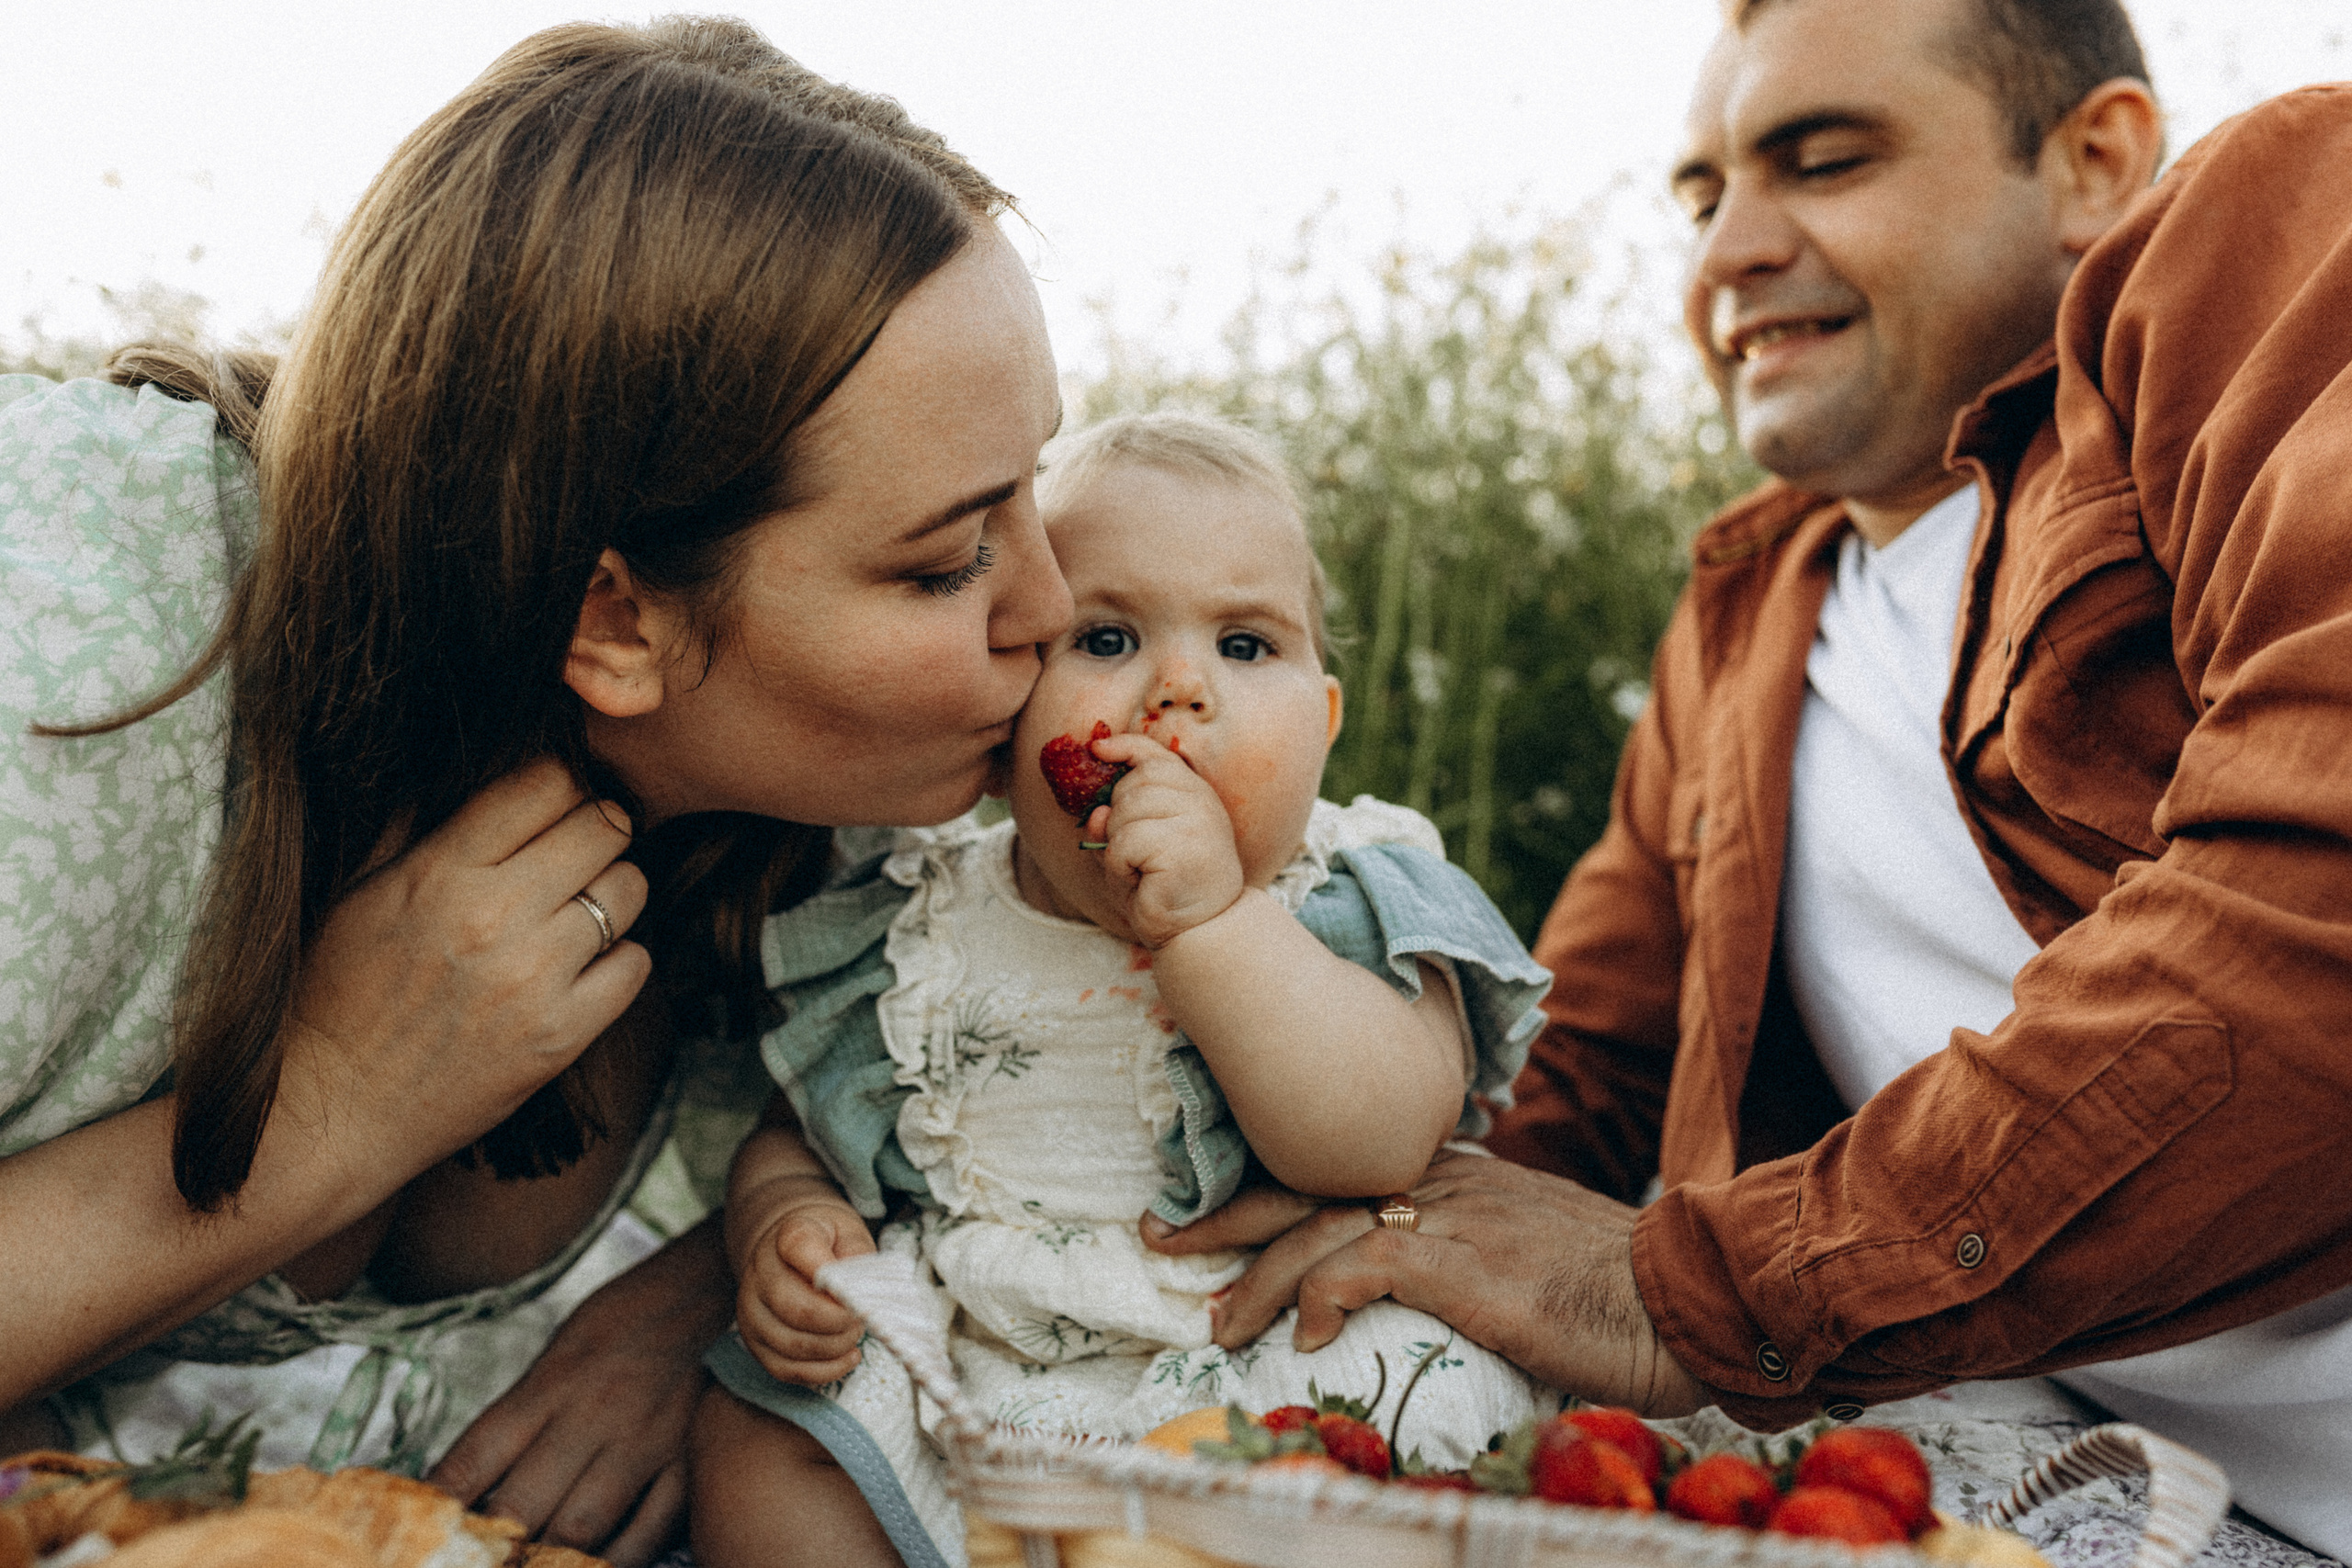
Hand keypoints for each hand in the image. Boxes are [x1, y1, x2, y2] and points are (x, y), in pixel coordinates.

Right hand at [284, 759, 650, 1171]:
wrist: (333, 1111)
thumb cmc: (337, 996)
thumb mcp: (356, 893)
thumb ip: (417, 825)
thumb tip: (471, 766)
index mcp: (439, 872)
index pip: (546, 781)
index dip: (560, 784)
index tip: (554, 803)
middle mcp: (494, 918)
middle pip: (603, 826)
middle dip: (597, 829)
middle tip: (577, 853)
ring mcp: (533, 979)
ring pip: (629, 890)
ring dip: (613, 892)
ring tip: (577, 910)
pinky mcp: (561, 1037)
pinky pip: (637, 964)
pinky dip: (620, 959)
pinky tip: (583, 966)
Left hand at [429, 1219, 729, 1567]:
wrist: (714, 1284)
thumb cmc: (628, 1319)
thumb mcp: (561, 1351)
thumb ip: (524, 1417)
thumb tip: (474, 1485)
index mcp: (550, 1384)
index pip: (473, 1459)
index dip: (437, 1508)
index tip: (418, 1534)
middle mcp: (592, 1416)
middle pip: (521, 1505)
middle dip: (491, 1546)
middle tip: (472, 1559)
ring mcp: (645, 1442)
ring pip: (581, 1528)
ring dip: (547, 1560)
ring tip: (529, 1566)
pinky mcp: (690, 1461)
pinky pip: (649, 1531)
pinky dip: (618, 1560)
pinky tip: (593, 1566)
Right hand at [737, 1192, 876, 1386]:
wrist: (789, 1253)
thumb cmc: (828, 1244)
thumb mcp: (850, 1233)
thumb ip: (858, 1255)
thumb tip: (860, 1291)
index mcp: (788, 1237)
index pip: (801, 1248)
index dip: (833, 1275)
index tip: (857, 1288)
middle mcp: (760, 1273)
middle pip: (798, 1309)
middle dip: (840, 1322)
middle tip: (861, 1318)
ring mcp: (752, 1311)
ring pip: (793, 1345)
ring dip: (835, 1347)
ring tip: (854, 1333)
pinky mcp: (754, 1342)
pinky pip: (788, 1370)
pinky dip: (824, 1371)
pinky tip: (847, 1356)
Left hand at [1084, 732, 1243, 947]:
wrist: (1200, 931)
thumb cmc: (1166, 889)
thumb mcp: (1133, 850)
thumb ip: (1112, 826)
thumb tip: (1096, 813)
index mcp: (1193, 794)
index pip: (1156, 755)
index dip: (1124, 747)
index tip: (1097, 749)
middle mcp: (1200, 801)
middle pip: (1134, 783)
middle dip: (1118, 817)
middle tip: (1133, 854)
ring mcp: (1196, 821)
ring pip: (1125, 812)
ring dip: (1117, 846)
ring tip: (1139, 871)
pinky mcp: (1184, 845)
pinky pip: (1125, 842)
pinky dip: (1119, 865)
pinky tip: (1141, 881)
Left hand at [1147, 1151, 1707, 1415]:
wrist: (1689, 1295)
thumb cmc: (1616, 1289)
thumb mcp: (1529, 1250)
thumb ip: (1469, 1249)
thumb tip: (1414, 1282)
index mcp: (1454, 1174)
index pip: (1339, 1169)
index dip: (1268, 1191)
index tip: (1210, 1215)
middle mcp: (1443, 1181)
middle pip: (1308, 1185)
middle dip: (1226, 1215)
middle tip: (1161, 1239)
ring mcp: (1454, 1217)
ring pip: (1320, 1232)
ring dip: (1254, 1279)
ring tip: (1214, 1323)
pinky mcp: (1468, 1264)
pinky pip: (1365, 1268)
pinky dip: (1318, 1296)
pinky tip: (1296, 1336)